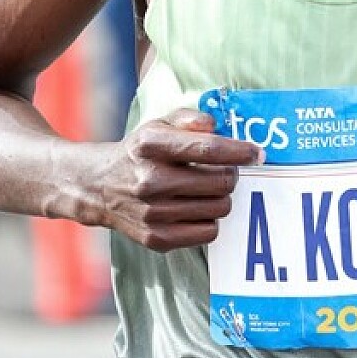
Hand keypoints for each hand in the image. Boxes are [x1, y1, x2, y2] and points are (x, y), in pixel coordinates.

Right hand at [94, 108, 261, 250]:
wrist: (99, 187)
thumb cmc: (140, 151)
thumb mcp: (159, 124)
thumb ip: (189, 118)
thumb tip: (215, 125)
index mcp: (151, 145)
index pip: (207, 148)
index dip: (239, 151)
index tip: (258, 153)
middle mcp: (150, 179)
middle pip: (220, 182)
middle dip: (231, 174)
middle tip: (225, 170)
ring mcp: (152, 212)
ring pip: (219, 208)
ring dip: (221, 197)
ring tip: (207, 189)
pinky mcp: (155, 239)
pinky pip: (208, 232)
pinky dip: (210, 219)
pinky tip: (196, 207)